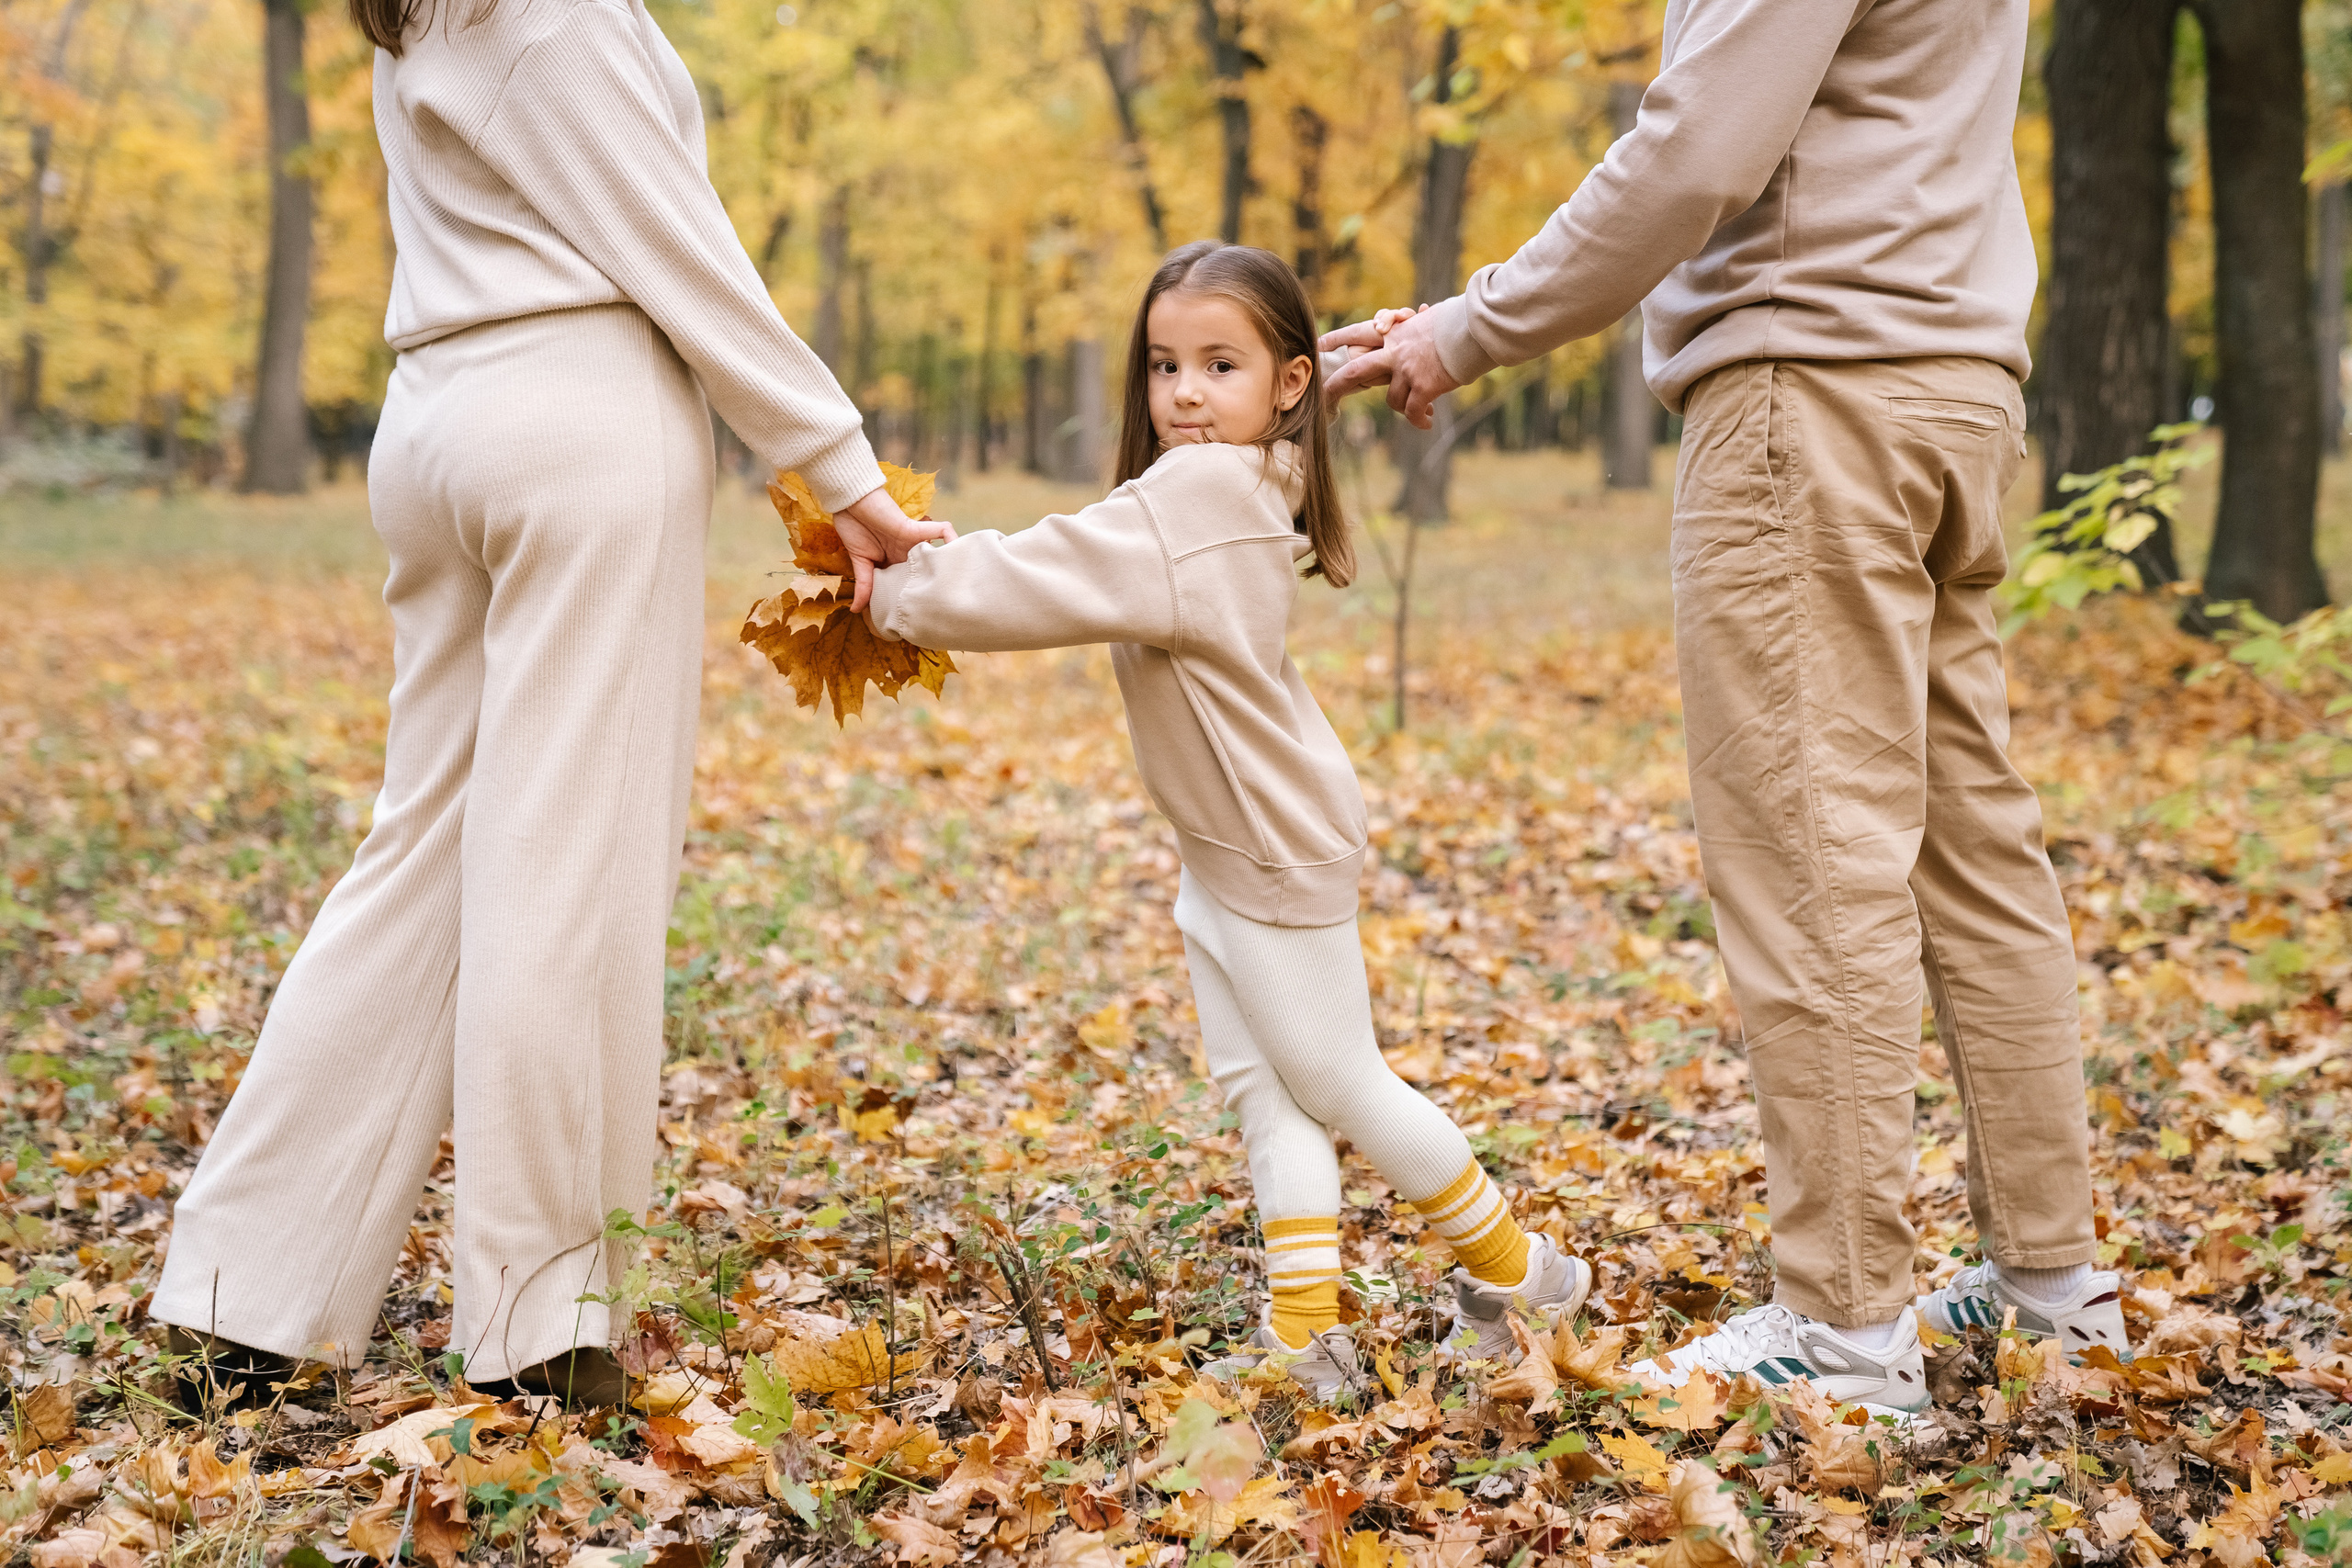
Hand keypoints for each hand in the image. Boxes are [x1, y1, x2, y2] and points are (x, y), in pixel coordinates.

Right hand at [833, 485, 955, 611]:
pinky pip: (941, 531)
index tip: (922, 616)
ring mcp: (913, 542)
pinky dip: (952, 538)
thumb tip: (856, 610)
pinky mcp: (915, 529)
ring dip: (948, 567)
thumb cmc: (854, 526)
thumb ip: (864, 584)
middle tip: (944, 609)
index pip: (910, 583)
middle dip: (936, 588)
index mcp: (895, 563)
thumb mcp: (859, 561)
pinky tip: (960, 553)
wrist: (850, 502)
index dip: (916, 597)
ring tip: (958, 587)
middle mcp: (907, 554)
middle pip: (927, 572)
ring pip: (939, 554)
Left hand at [1319, 305, 1459, 428]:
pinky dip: (1419, 420)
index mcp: (1395, 332)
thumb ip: (1420, 321)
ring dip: (1404, 407)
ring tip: (1421, 411)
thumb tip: (1422, 310)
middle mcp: (1395, 351)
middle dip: (1336, 386)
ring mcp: (1407, 370)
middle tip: (1324, 397)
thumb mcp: (1432, 316)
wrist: (1476, 328)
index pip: (1358, 332)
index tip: (1318, 345)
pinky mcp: (1423, 386)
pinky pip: (1412, 411)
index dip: (1336, 339)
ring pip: (1392, 400)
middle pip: (1355, 371)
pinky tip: (1427, 422)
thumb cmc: (1460, 320)